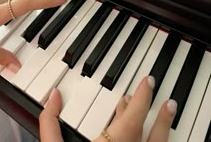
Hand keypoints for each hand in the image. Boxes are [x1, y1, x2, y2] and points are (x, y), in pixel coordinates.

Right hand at [39, 77, 176, 141]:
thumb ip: (51, 122)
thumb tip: (53, 96)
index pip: (134, 115)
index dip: (143, 95)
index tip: (148, 81)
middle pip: (153, 134)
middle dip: (161, 115)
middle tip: (167, 101)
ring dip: (162, 130)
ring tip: (166, 114)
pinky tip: (146, 139)